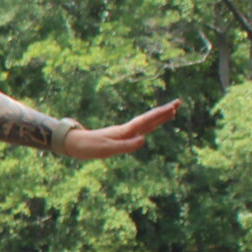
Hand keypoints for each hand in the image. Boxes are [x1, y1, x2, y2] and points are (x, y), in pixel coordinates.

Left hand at [62, 100, 179, 159]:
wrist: (73, 144)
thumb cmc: (88, 147)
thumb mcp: (107, 149)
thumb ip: (125, 146)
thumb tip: (144, 140)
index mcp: (124, 131)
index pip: (146, 120)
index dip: (160, 114)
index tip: (173, 106)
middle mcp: (125, 130)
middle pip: (148, 119)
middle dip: (164, 112)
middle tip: (178, 103)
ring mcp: (123, 133)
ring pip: (145, 124)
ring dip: (158, 118)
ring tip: (171, 112)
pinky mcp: (119, 137)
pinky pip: (139, 130)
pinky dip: (149, 126)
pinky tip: (151, 127)